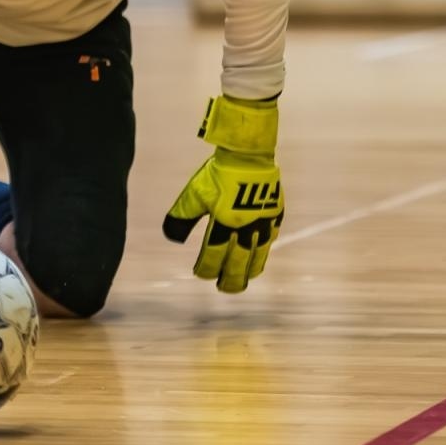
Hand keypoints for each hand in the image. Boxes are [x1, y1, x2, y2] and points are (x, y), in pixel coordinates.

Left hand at [163, 95, 283, 292]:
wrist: (247, 154)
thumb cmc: (217, 174)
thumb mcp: (193, 195)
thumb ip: (182, 217)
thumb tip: (171, 237)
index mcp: (225, 223)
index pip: (215, 253)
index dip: (208, 267)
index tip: (202, 275)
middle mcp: (246, 226)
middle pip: (239, 259)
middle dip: (232, 277)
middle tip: (227, 290)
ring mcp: (263, 220)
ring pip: (258, 251)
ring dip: (252, 267)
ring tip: (247, 278)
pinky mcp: (274, 211)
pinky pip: (271, 235)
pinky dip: (266, 247)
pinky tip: (263, 251)